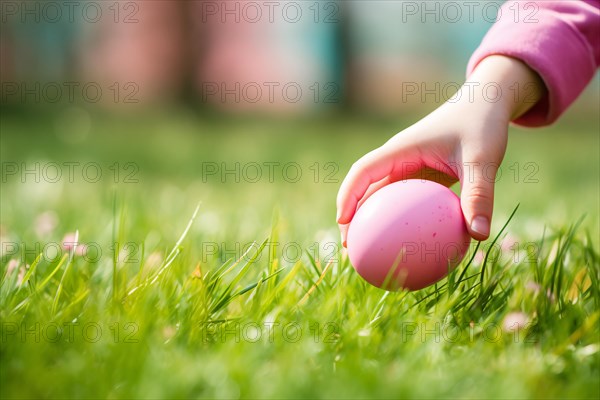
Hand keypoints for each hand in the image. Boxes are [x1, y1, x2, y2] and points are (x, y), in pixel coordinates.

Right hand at [336, 56, 544, 246]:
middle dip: (352, 216)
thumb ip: (480, 194)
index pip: (364, 170)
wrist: (487, 102)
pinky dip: (402, 222)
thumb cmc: (482, 123)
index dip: (349, 195)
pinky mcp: (422, 176)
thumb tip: (479, 236)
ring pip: (382, 197)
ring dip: (373, 222)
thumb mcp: (484, 157)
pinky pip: (405, 202)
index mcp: (402, 149)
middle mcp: (399, 158)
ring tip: (373, 254)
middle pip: (364, 188)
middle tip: (352, 248)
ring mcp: (409, 168)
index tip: (343, 222)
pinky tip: (414, 246)